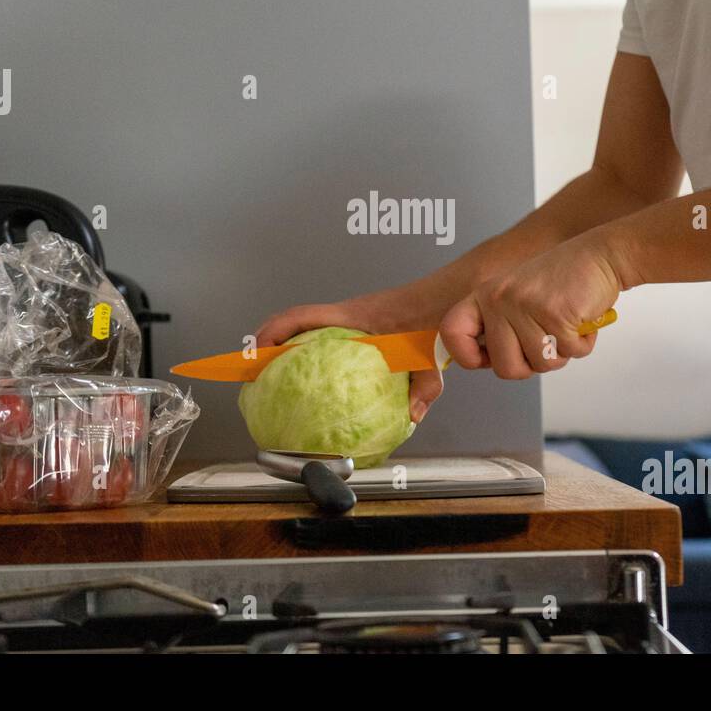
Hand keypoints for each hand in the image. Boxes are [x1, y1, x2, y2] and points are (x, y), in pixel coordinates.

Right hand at [254, 292, 444, 422]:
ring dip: (290, 350)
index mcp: (355, 316)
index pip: (301, 318)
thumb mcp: (431, 351)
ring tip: (275, 383)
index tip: (256, 355)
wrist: (456, 293)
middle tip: (254, 376)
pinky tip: (322, 386)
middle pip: (295, 325)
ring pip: (310, 333)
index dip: (273, 334)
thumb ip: (424, 385)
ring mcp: (355, 321)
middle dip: (270, 346)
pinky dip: (316, 357)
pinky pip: (330, 341)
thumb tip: (410, 416)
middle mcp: (349, 316)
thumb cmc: (439, 311)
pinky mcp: (366, 329)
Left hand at [439, 230, 620, 378]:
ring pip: (540, 365)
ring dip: (561, 353)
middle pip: (505, 368)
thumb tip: (488, 361)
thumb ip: (500, 325)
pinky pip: (568, 354)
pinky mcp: (554, 314)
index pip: (451, 331)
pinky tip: (581, 320)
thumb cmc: (563, 280)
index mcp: (485, 295)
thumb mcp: (517, 296)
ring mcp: (525, 306)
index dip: (466, 355)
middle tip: (547, 342)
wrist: (600, 255)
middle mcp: (499, 299)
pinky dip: (581, 345)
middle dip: (532, 365)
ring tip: (566, 324)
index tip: (486, 360)